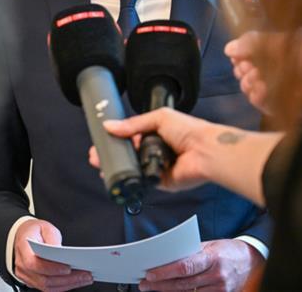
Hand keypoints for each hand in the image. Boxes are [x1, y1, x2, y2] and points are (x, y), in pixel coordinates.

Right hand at [13, 218, 92, 291]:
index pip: (34, 264)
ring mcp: (26, 275)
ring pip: (47, 286)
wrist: (23, 235)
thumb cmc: (34, 231)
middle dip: (66, 279)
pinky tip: (75, 281)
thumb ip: (52, 238)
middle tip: (85, 275)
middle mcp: (21, 265)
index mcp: (23, 248)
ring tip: (84, 278)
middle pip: (43, 279)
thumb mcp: (45, 227)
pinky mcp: (33, 281)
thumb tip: (60, 252)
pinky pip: (48, 288)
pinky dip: (63, 286)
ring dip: (68, 284)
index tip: (68, 268)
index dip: (51, 268)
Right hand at [89, 109, 219, 191]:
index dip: (115, 139)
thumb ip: (133, 124)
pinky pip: (141, 182)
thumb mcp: (158, 118)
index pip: (130, 137)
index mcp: (155, 134)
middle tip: (95, 156)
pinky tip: (116, 177)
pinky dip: (129, 180)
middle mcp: (155, 151)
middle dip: (111, 155)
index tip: (100, 141)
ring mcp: (157, 167)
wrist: (206, 151)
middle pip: (128, 154)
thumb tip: (109, 125)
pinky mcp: (160, 183)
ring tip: (101, 166)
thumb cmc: (189, 131)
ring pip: (132, 169)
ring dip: (117, 168)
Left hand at [138, 239, 263, 291]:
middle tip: (144, 284)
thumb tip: (165, 258)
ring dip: (168, 291)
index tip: (149, 273)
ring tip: (152, 288)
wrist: (252, 261)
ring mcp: (221, 289)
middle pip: (183, 283)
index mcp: (213, 258)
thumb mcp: (209, 245)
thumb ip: (189, 252)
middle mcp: (217, 275)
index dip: (165, 272)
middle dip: (161, 284)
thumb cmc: (227, 250)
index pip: (185, 267)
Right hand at [224, 29, 301, 114]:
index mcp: (281, 49)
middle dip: (243, 69)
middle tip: (245, 69)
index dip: (241, 54)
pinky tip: (259, 91)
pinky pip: (262, 103)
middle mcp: (280, 68)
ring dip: (248, 82)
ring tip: (254, 79)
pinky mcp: (283, 106)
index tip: (235, 56)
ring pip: (251, 86)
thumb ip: (252, 43)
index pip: (251, 51)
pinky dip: (257, 97)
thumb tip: (228, 49)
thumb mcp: (280, 41)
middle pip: (248, 69)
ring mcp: (281, 88)